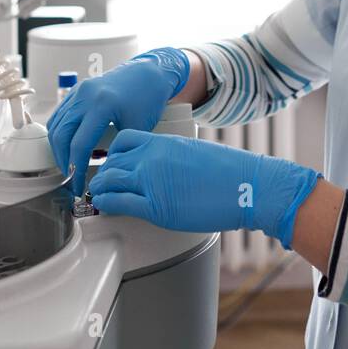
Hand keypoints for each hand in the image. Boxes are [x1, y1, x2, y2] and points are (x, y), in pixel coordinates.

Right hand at [47, 48, 188, 195]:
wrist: (150, 73)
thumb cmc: (148, 99)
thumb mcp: (137, 129)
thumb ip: (117, 150)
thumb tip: (102, 174)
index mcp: (101, 105)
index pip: (79, 145)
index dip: (77, 170)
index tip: (80, 186)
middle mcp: (85, 96)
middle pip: (60, 136)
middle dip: (63, 161)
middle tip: (71, 177)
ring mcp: (79, 91)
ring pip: (55, 125)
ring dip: (58, 148)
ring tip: (69, 164)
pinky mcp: (77, 90)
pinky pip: (59, 114)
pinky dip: (59, 132)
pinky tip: (68, 145)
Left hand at [89, 129, 320, 249]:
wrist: (249, 186)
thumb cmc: (230, 172)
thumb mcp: (194, 151)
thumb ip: (170, 157)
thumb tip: (160, 168)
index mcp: (164, 142)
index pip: (122, 141)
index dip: (112, 155)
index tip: (111, 164)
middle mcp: (153, 158)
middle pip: (111, 162)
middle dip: (103, 174)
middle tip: (101, 184)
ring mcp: (152, 181)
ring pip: (108, 181)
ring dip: (99, 190)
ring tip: (98, 197)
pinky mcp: (156, 206)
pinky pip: (118, 202)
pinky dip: (106, 204)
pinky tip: (105, 207)